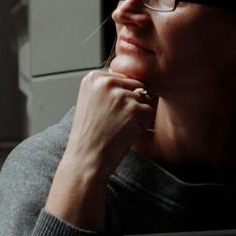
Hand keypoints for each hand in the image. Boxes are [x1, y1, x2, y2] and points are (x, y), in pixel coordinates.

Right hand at [45, 70, 154, 230]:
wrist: (86, 157)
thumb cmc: (91, 134)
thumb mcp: (93, 101)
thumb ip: (111, 87)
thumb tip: (141, 84)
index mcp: (93, 77)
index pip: (123, 79)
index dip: (119, 99)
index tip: (104, 112)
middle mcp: (105, 81)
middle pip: (135, 86)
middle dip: (130, 104)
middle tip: (112, 120)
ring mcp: (119, 95)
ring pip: (143, 99)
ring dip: (136, 115)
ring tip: (117, 127)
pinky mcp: (133, 109)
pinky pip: (149, 112)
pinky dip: (142, 124)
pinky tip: (124, 132)